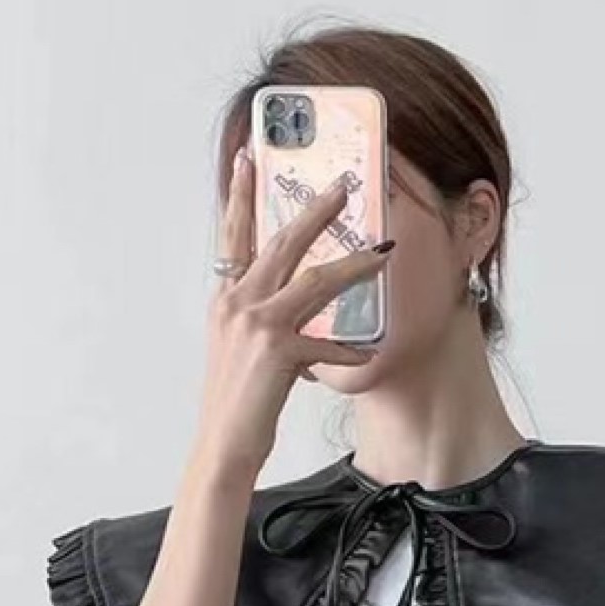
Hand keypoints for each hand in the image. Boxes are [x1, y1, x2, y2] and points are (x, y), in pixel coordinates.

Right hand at [192, 143, 395, 477]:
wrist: (222, 445)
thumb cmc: (236, 403)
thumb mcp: (241, 350)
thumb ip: (264, 321)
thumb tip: (294, 312)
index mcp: (226, 298)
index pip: (233, 235)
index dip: (239, 195)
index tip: (247, 159)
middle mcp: (235, 302)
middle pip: (282, 241)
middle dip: (316, 209)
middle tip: (343, 184)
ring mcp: (255, 324)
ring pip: (314, 278)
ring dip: (354, 262)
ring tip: (383, 247)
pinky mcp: (277, 351)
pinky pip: (326, 341)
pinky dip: (350, 349)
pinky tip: (369, 354)